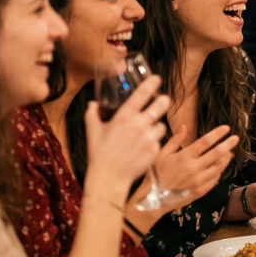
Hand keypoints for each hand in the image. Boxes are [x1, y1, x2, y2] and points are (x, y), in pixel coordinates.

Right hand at [84, 76, 169, 192]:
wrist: (109, 178)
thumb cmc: (99, 153)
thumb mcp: (92, 130)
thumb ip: (92, 113)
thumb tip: (93, 103)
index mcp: (124, 116)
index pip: (143, 92)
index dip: (152, 82)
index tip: (156, 79)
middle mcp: (139, 125)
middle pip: (163, 104)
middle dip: (163, 101)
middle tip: (161, 102)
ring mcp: (149, 138)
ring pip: (162, 124)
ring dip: (157, 126)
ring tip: (146, 132)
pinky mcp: (155, 150)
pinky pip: (159, 141)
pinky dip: (153, 142)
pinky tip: (143, 146)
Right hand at [138, 124, 238, 213]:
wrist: (154, 199)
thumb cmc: (156, 174)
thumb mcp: (160, 154)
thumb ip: (174, 140)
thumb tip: (184, 126)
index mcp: (184, 157)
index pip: (205, 142)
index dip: (217, 134)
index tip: (226, 128)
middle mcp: (194, 168)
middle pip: (217, 153)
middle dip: (228, 144)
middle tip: (236, 138)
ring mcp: (199, 181)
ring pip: (219, 167)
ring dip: (226, 158)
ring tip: (230, 152)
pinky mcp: (201, 191)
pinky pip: (215, 179)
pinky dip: (219, 172)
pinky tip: (220, 167)